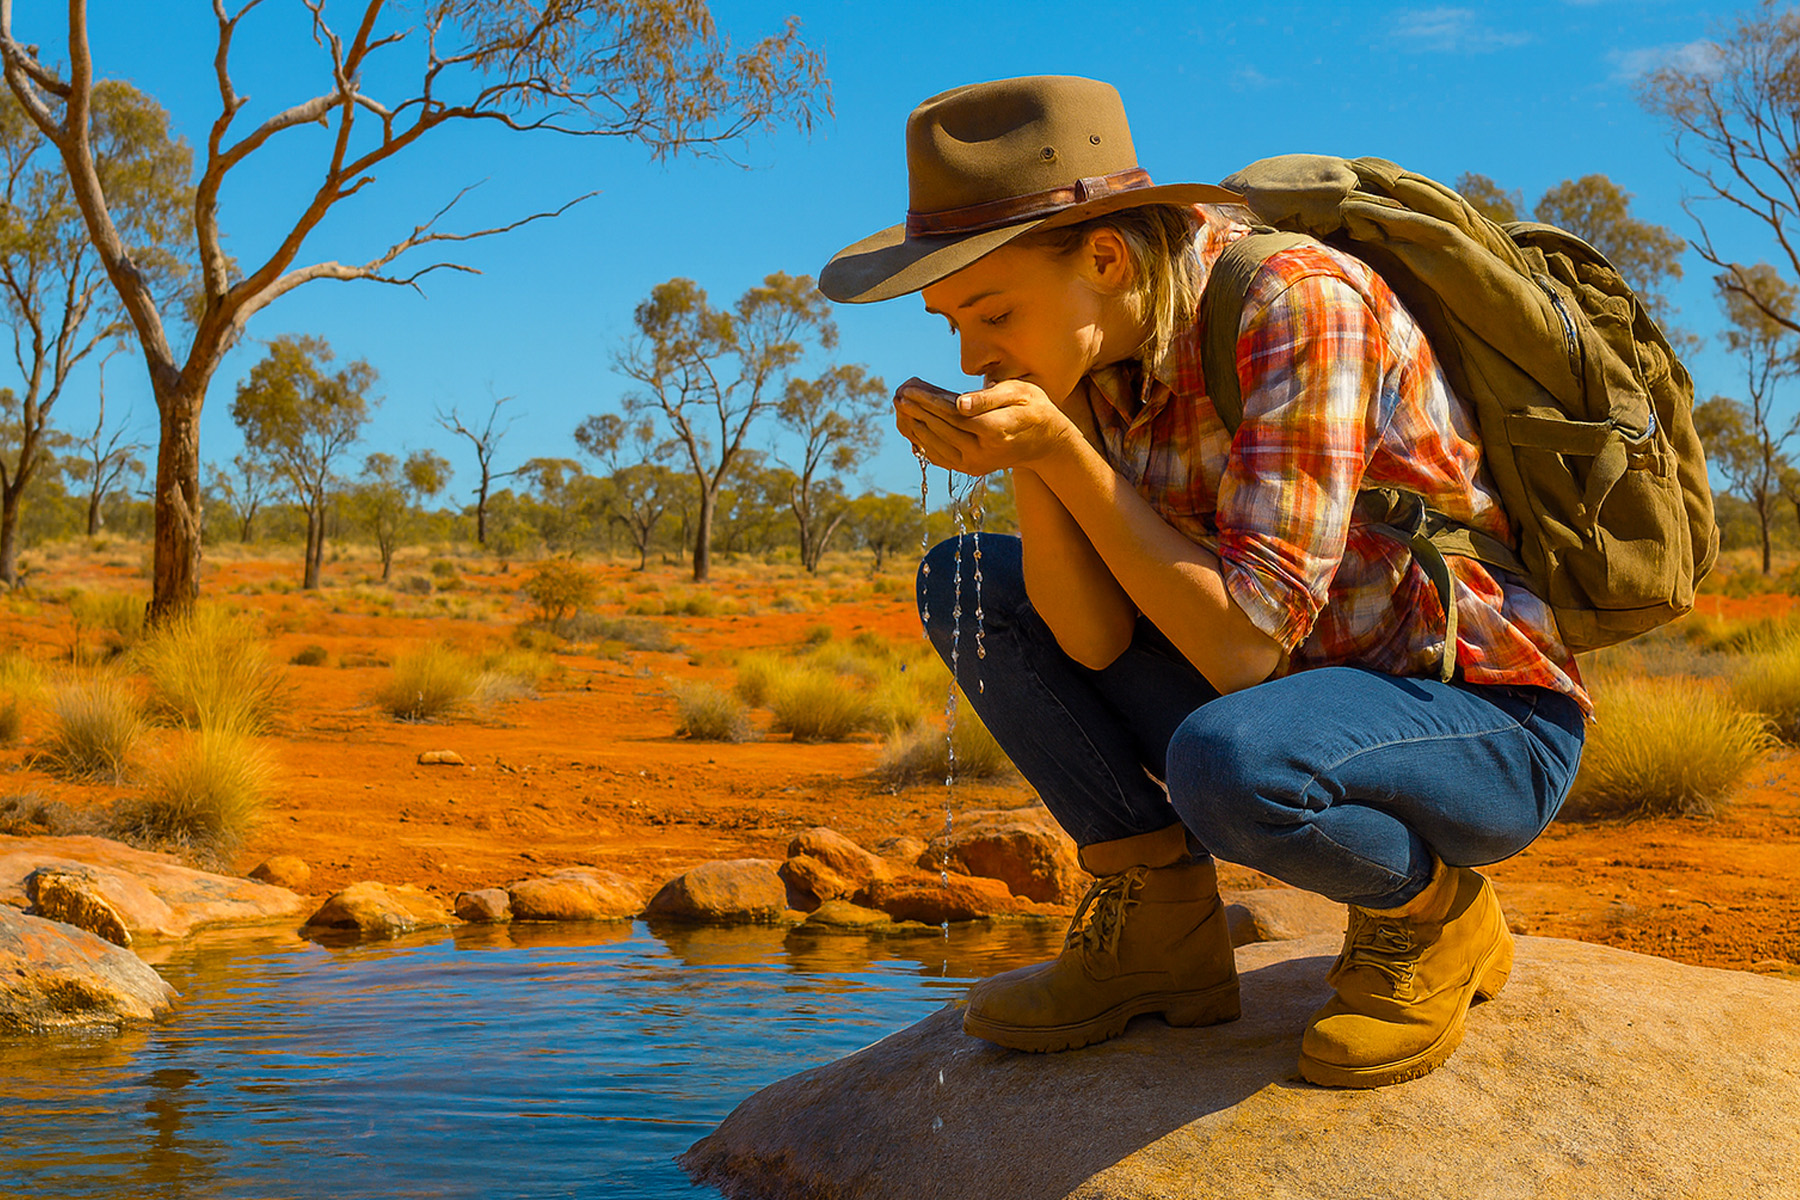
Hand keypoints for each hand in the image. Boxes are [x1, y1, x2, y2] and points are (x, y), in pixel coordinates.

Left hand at [893, 377, 1079, 475]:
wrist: (1046, 442)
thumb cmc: (1033, 409)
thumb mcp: (1019, 393)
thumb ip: (988, 398)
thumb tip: (959, 404)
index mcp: (995, 430)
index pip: (952, 415)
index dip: (928, 402)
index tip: (910, 390)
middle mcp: (983, 452)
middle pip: (941, 430)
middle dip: (917, 412)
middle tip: (898, 396)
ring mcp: (976, 465)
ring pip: (937, 446)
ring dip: (915, 427)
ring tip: (901, 408)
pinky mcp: (971, 469)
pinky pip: (941, 458)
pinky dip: (924, 443)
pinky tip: (912, 427)